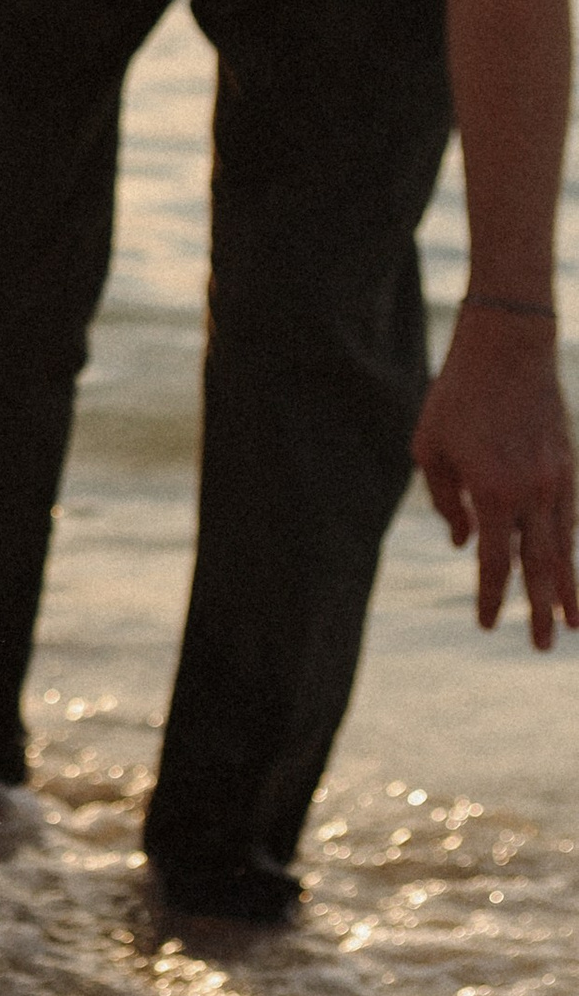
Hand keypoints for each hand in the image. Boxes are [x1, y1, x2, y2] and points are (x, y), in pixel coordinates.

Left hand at [413, 305, 578, 648]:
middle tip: (546, 647)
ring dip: (568, 587)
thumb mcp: (430, 448)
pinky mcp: (569, 465)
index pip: (496, 561)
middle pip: (540, 565)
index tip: (488, 625)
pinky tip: (569, 567)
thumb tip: (465, 542)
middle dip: (542, 609)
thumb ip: (445, 501)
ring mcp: (557, 479)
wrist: (509, 348)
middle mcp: (533, 492)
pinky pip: (570, 518)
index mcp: (494, 492)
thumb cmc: (456, 397)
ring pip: (565, 546)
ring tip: (574, 623)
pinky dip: (570, 547)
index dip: (491, 597)